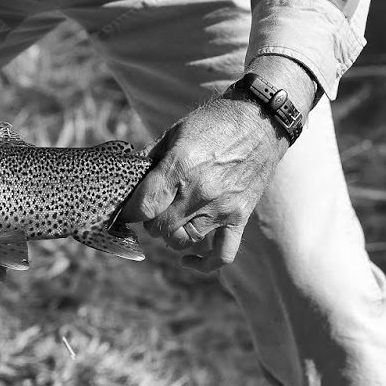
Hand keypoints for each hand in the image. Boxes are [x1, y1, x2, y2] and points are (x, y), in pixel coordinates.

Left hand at [119, 94, 288, 273]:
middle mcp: (201, 191)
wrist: (259, 122)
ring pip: (184, 241)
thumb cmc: (214, 123)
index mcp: (181, 167)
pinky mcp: (240, 218)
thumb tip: (126, 177)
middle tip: (152, 209)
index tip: (126, 210)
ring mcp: (222, 208)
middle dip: (150, 221)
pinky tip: (188, 258)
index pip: (145, 206)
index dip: (129, 212)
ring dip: (171, 235)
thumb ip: (150, 158)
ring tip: (170, 220)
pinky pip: (222, 255)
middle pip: (161, 228)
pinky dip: (203, 263)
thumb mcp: (175, 132)